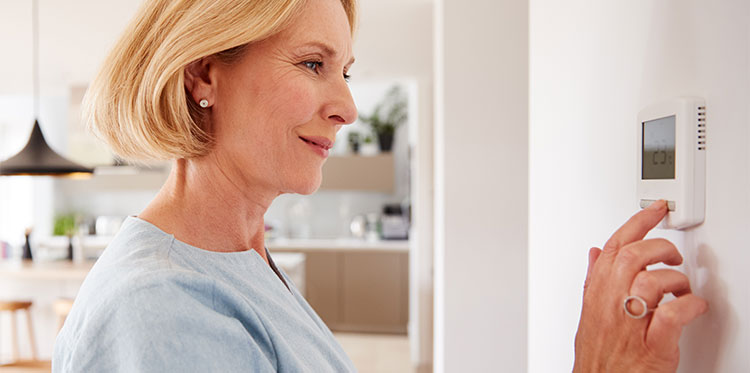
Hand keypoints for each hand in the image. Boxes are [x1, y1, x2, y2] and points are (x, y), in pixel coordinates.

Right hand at [573, 200, 707, 371]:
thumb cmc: (598, 355)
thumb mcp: (590, 311)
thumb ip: (594, 279)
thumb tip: (596, 253)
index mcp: (597, 293)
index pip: (615, 247)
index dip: (637, 223)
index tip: (655, 210)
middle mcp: (612, 305)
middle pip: (634, 257)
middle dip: (661, 248)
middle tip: (673, 256)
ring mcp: (631, 325)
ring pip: (651, 282)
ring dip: (676, 281)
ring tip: (682, 290)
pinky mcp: (653, 347)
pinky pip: (671, 317)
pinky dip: (688, 306)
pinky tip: (693, 306)